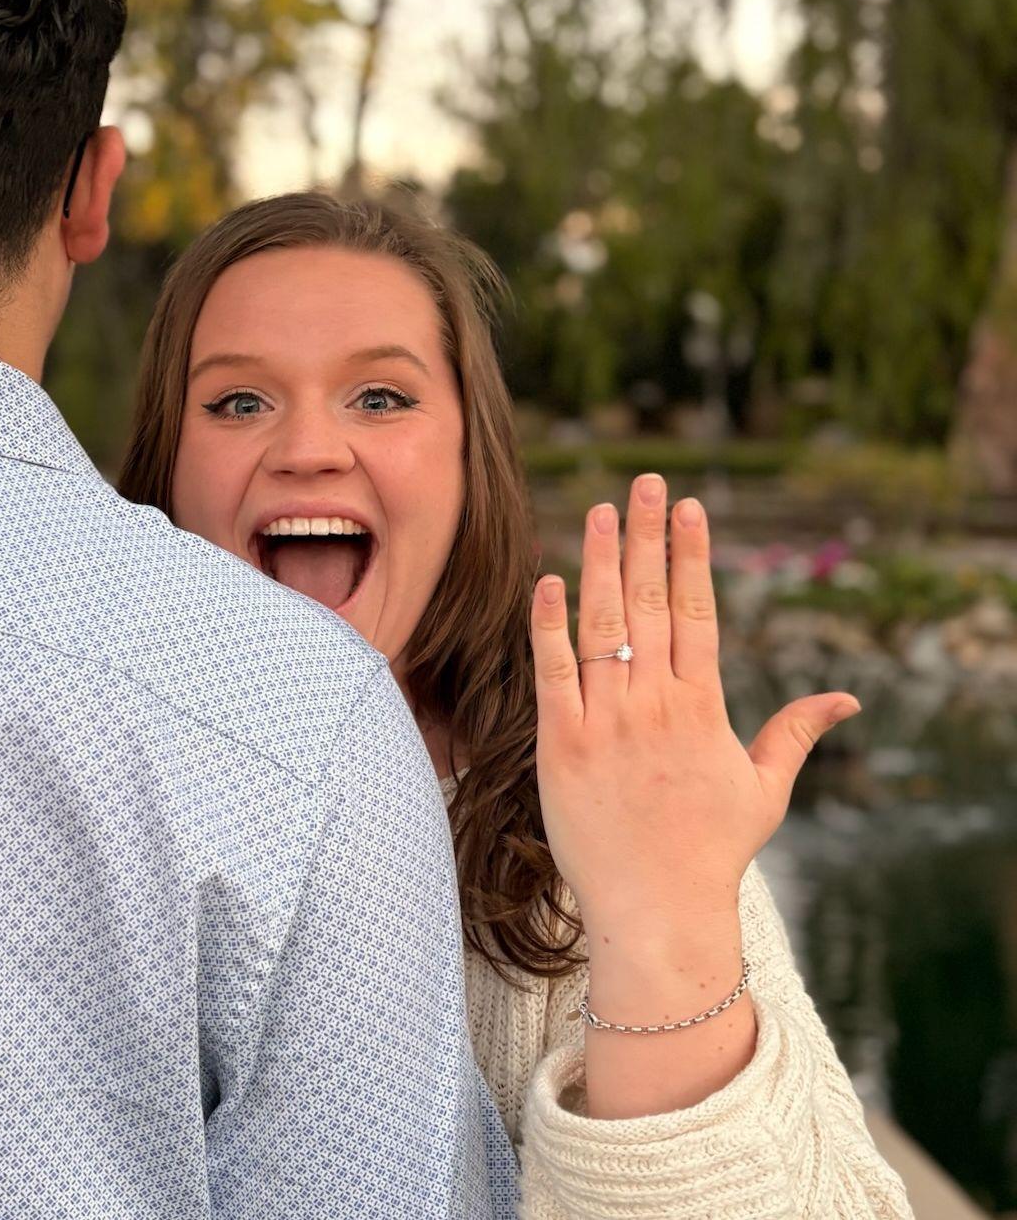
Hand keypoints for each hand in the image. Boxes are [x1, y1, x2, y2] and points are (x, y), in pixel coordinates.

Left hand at [530, 473, 859, 936]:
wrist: (657, 911)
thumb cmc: (710, 851)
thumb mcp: (764, 789)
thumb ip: (796, 733)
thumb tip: (846, 697)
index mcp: (702, 707)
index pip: (698, 611)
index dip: (691, 554)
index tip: (688, 506)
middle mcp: (656, 704)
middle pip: (651, 602)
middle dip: (647, 536)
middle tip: (645, 481)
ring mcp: (607, 721)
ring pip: (601, 624)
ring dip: (599, 562)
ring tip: (597, 510)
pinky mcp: (562, 743)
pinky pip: (553, 672)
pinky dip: (548, 626)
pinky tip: (547, 582)